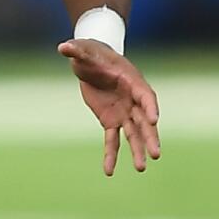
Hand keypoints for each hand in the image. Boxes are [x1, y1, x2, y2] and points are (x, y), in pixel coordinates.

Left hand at [58, 39, 160, 175]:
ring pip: (133, 134)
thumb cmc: (92, 53)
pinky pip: (112, 140)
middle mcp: (133, 100)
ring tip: (141, 168)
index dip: (150, 107)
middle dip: (150, 137)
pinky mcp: (111, 120)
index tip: (154, 120)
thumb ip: (76, 50)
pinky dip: (111, 155)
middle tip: (155, 154)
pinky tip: (109, 171)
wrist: (92, 62)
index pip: (146, 96)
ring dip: (137, 151)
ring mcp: (124, 112)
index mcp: (133, 81)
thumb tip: (62, 46)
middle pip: (144, 121)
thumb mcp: (83, 50)